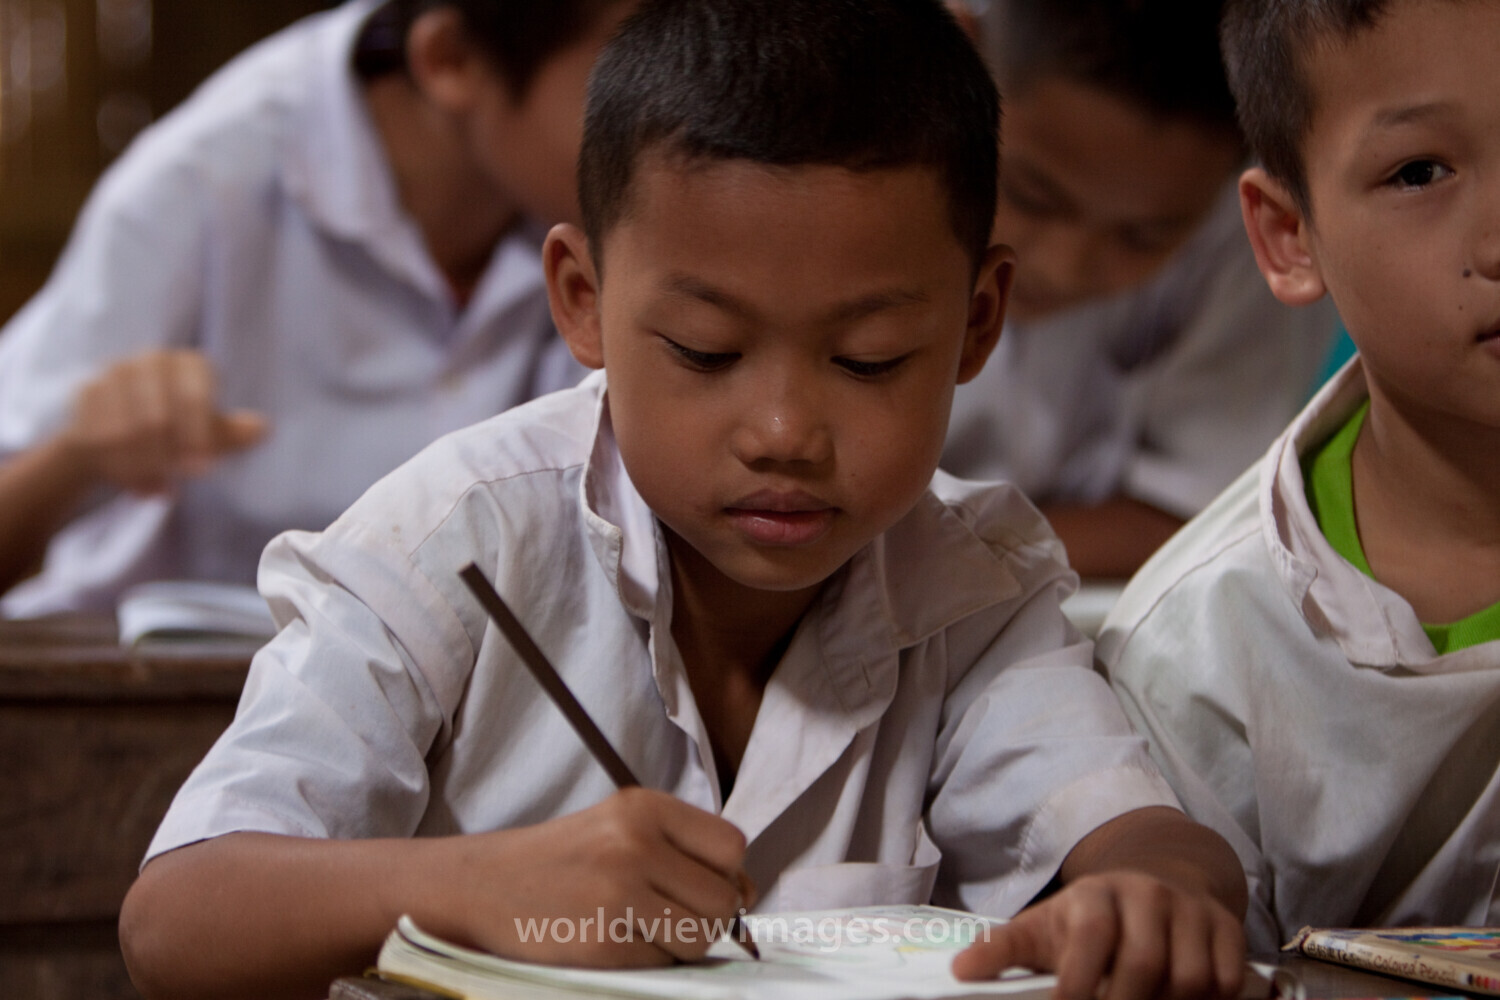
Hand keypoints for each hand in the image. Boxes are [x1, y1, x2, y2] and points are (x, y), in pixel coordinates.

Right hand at [61, 349, 266, 494]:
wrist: (124, 434)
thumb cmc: (181, 430)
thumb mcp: (212, 434)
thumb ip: (232, 433)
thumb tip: (262, 429)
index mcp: (189, 364)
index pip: (193, 397)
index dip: (198, 436)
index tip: (203, 469)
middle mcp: (151, 360)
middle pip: (156, 418)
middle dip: (169, 456)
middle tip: (182, 479)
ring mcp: (115, 373)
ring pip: (124, 432)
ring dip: (144, 467)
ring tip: (163, 487)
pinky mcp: (87, 392)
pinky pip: (97, 438)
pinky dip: (120, 469)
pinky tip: (140, 486)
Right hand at [429, 787, 753, 966]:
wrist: (482, 886)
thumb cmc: (561, 860)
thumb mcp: (621, 830)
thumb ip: (684, 852)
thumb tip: (747, 894)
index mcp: (644, 807)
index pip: (731, 846)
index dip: (725, 874)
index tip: (699, 883)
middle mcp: (636, 844)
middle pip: (723, 899)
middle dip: (707, 916)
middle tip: (666, 912)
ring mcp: (619, 894)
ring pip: (701, 938)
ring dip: (681, 943)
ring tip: (640, 927)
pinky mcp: (604, 943)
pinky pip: (663, 964)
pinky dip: (648, 960)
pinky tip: (613, 939)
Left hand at [952, 872, 1244, 999]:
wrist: (1155, 883)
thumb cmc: (1087, 920)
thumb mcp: (1043, 927)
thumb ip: (1002, 950)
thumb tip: (960, 971)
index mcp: (1095, 896)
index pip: (1091, 941)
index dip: (1079, 986)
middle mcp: (1146, 895)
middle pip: (1145, 965)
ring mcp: (1190, 910)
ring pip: (1190, 978)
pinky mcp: (1226, 927)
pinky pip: (1227, 980)